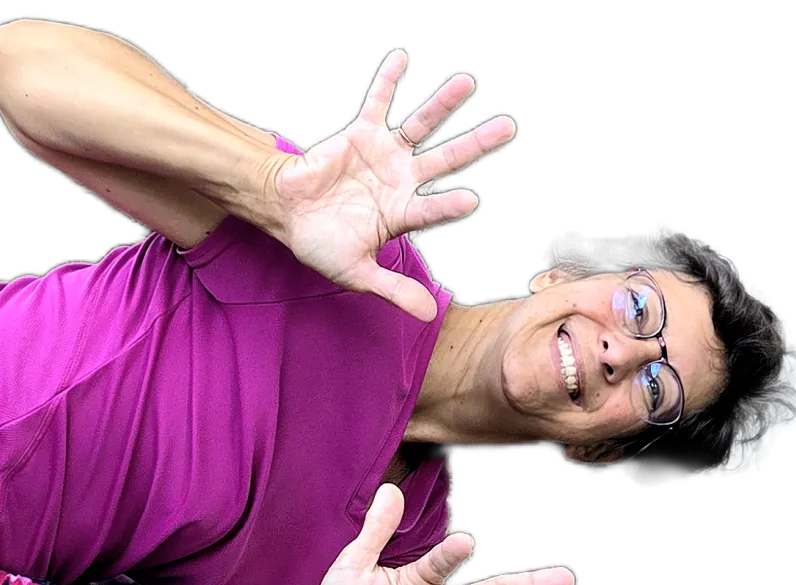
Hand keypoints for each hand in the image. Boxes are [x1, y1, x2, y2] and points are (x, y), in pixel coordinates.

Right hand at [271, 51, 514, 320]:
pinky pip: (377, 103)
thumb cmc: (320, 245)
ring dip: (442, 104)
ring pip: (420, 125)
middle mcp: (399, 180)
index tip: (469, 200)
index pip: (432, 208)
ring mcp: (382, 155)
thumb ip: (394, 290)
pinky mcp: (361, 134)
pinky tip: (402, 56)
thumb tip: (430, 317)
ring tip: (468, 83)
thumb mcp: (357, 274)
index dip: (448, 205)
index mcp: (401, 213)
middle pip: (445, 159)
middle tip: (508, 128)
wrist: (287, 214)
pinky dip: (387, 81)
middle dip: (475, 143)